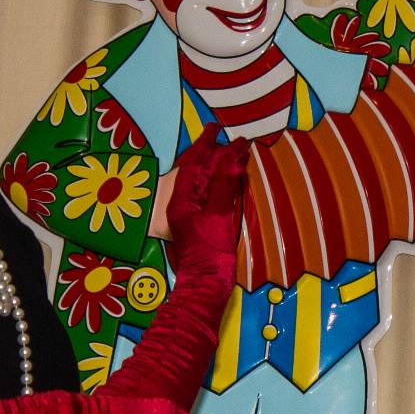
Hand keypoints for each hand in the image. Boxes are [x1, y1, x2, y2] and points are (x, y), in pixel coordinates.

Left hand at [159, 134, 250, 283]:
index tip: (217, 128)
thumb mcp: (219, 215)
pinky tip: (229, 181)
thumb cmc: (210, 252)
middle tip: (225, 137)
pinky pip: (208, 196)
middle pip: (195, 171)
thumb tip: (233, 157)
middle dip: (210, 153)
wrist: (206, 285)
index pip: (193, 163)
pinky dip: (219, 183)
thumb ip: (224, 184)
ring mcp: (190, 216)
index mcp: (181, 199)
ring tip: (230, 153)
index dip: (205, 144)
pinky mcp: (200, 226)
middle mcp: (182, 205)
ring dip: (215, 167)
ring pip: (202, 183)